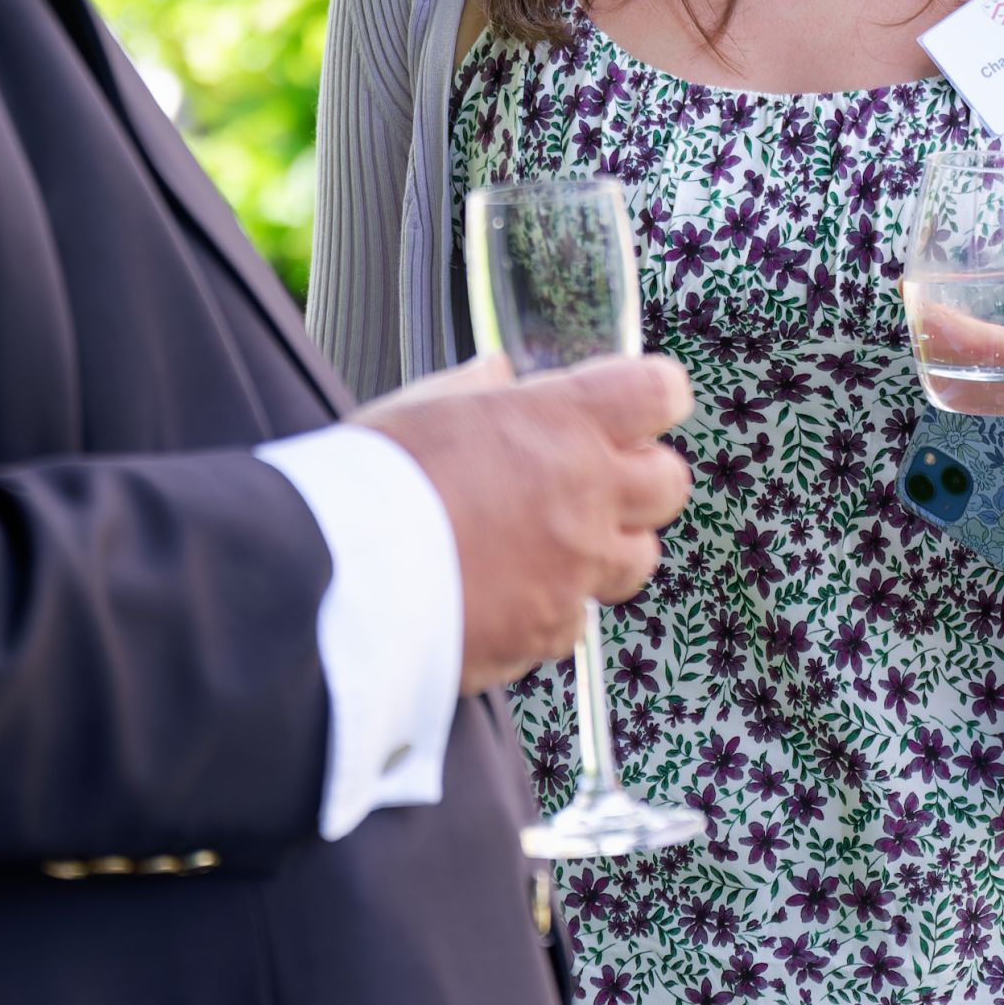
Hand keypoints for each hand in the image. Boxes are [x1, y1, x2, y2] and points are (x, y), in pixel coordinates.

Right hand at [362, 355, 693, 689]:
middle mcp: (587, 497)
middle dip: (639, 480)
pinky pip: (575, 620)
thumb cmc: (370, 481)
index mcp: (563, 424)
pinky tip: (504, 594)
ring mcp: (573, 571)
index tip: (630, 406)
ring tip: (549, 543)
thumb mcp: (422, 407)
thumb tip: (498, 372)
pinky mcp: (547, 632)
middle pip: (669, 484)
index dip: (649, 397)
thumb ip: (476, 388)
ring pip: (636, 560)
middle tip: (591, 479)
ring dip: (606, 549)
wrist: (334, 578)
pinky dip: (551, 608)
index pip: (659, 393)